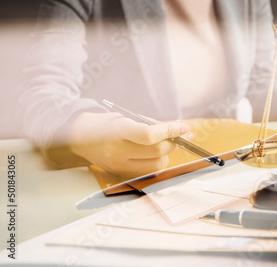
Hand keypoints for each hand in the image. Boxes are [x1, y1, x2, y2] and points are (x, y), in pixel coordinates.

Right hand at [67, 112, 191, 176]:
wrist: (77, 137)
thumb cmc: (104, 124)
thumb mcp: (126, 118)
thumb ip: (150, 124)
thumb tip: (178, 129)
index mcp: (118, 130)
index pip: (150, 135)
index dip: (170, 132)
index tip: (184, 128)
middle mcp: (118, 150)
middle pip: (157, 152)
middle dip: (174, 143)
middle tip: (180, 135)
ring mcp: (119, 165)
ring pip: (156, 166)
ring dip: (167, 155)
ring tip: (166, 145)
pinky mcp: (120, 174)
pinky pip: (148, 172)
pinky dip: (157, 163)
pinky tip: (157, 154)